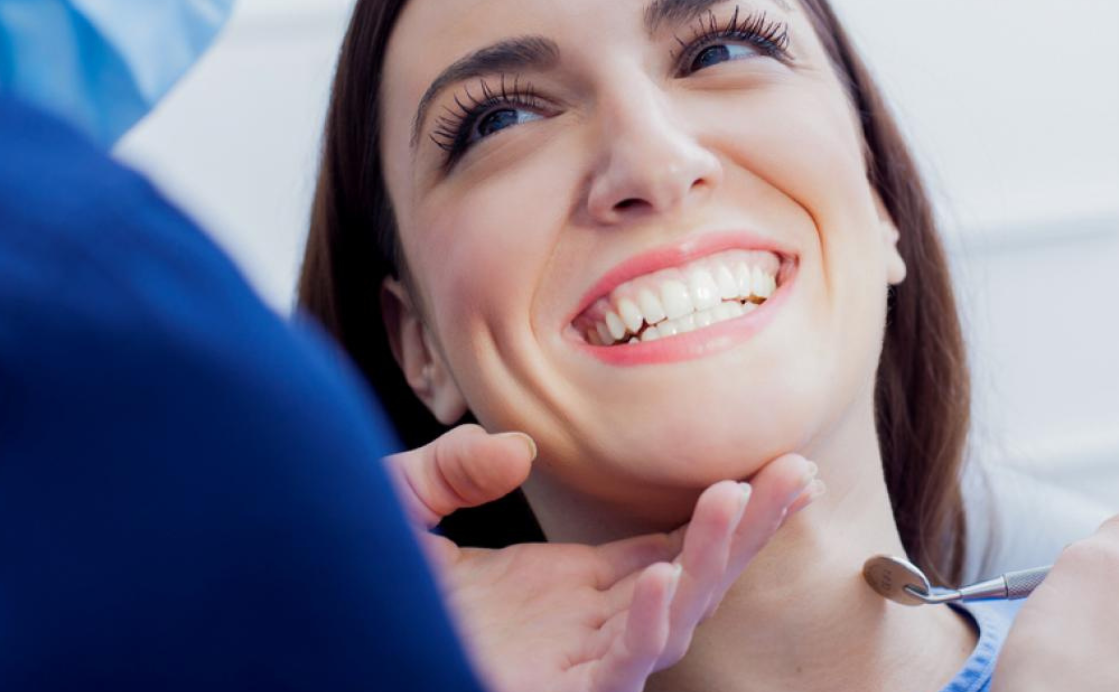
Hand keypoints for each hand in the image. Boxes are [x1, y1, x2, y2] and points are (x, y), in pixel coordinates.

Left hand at [385, 424, 820, 691]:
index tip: (778, 464)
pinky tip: (660, 578)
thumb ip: (450, 469)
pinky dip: (644, 627)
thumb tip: (518, 448)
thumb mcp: (398, 508)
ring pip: (669, 620)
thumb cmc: (359, 594)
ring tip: (737, 499)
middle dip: (749, 529)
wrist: (318, 646)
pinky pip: (616, 669)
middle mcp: (582, 627)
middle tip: (800, 472)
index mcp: (566, 588)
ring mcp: (571, 665)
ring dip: (709, 563)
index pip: (667, 543)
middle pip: (691, 575)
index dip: (723, 509)